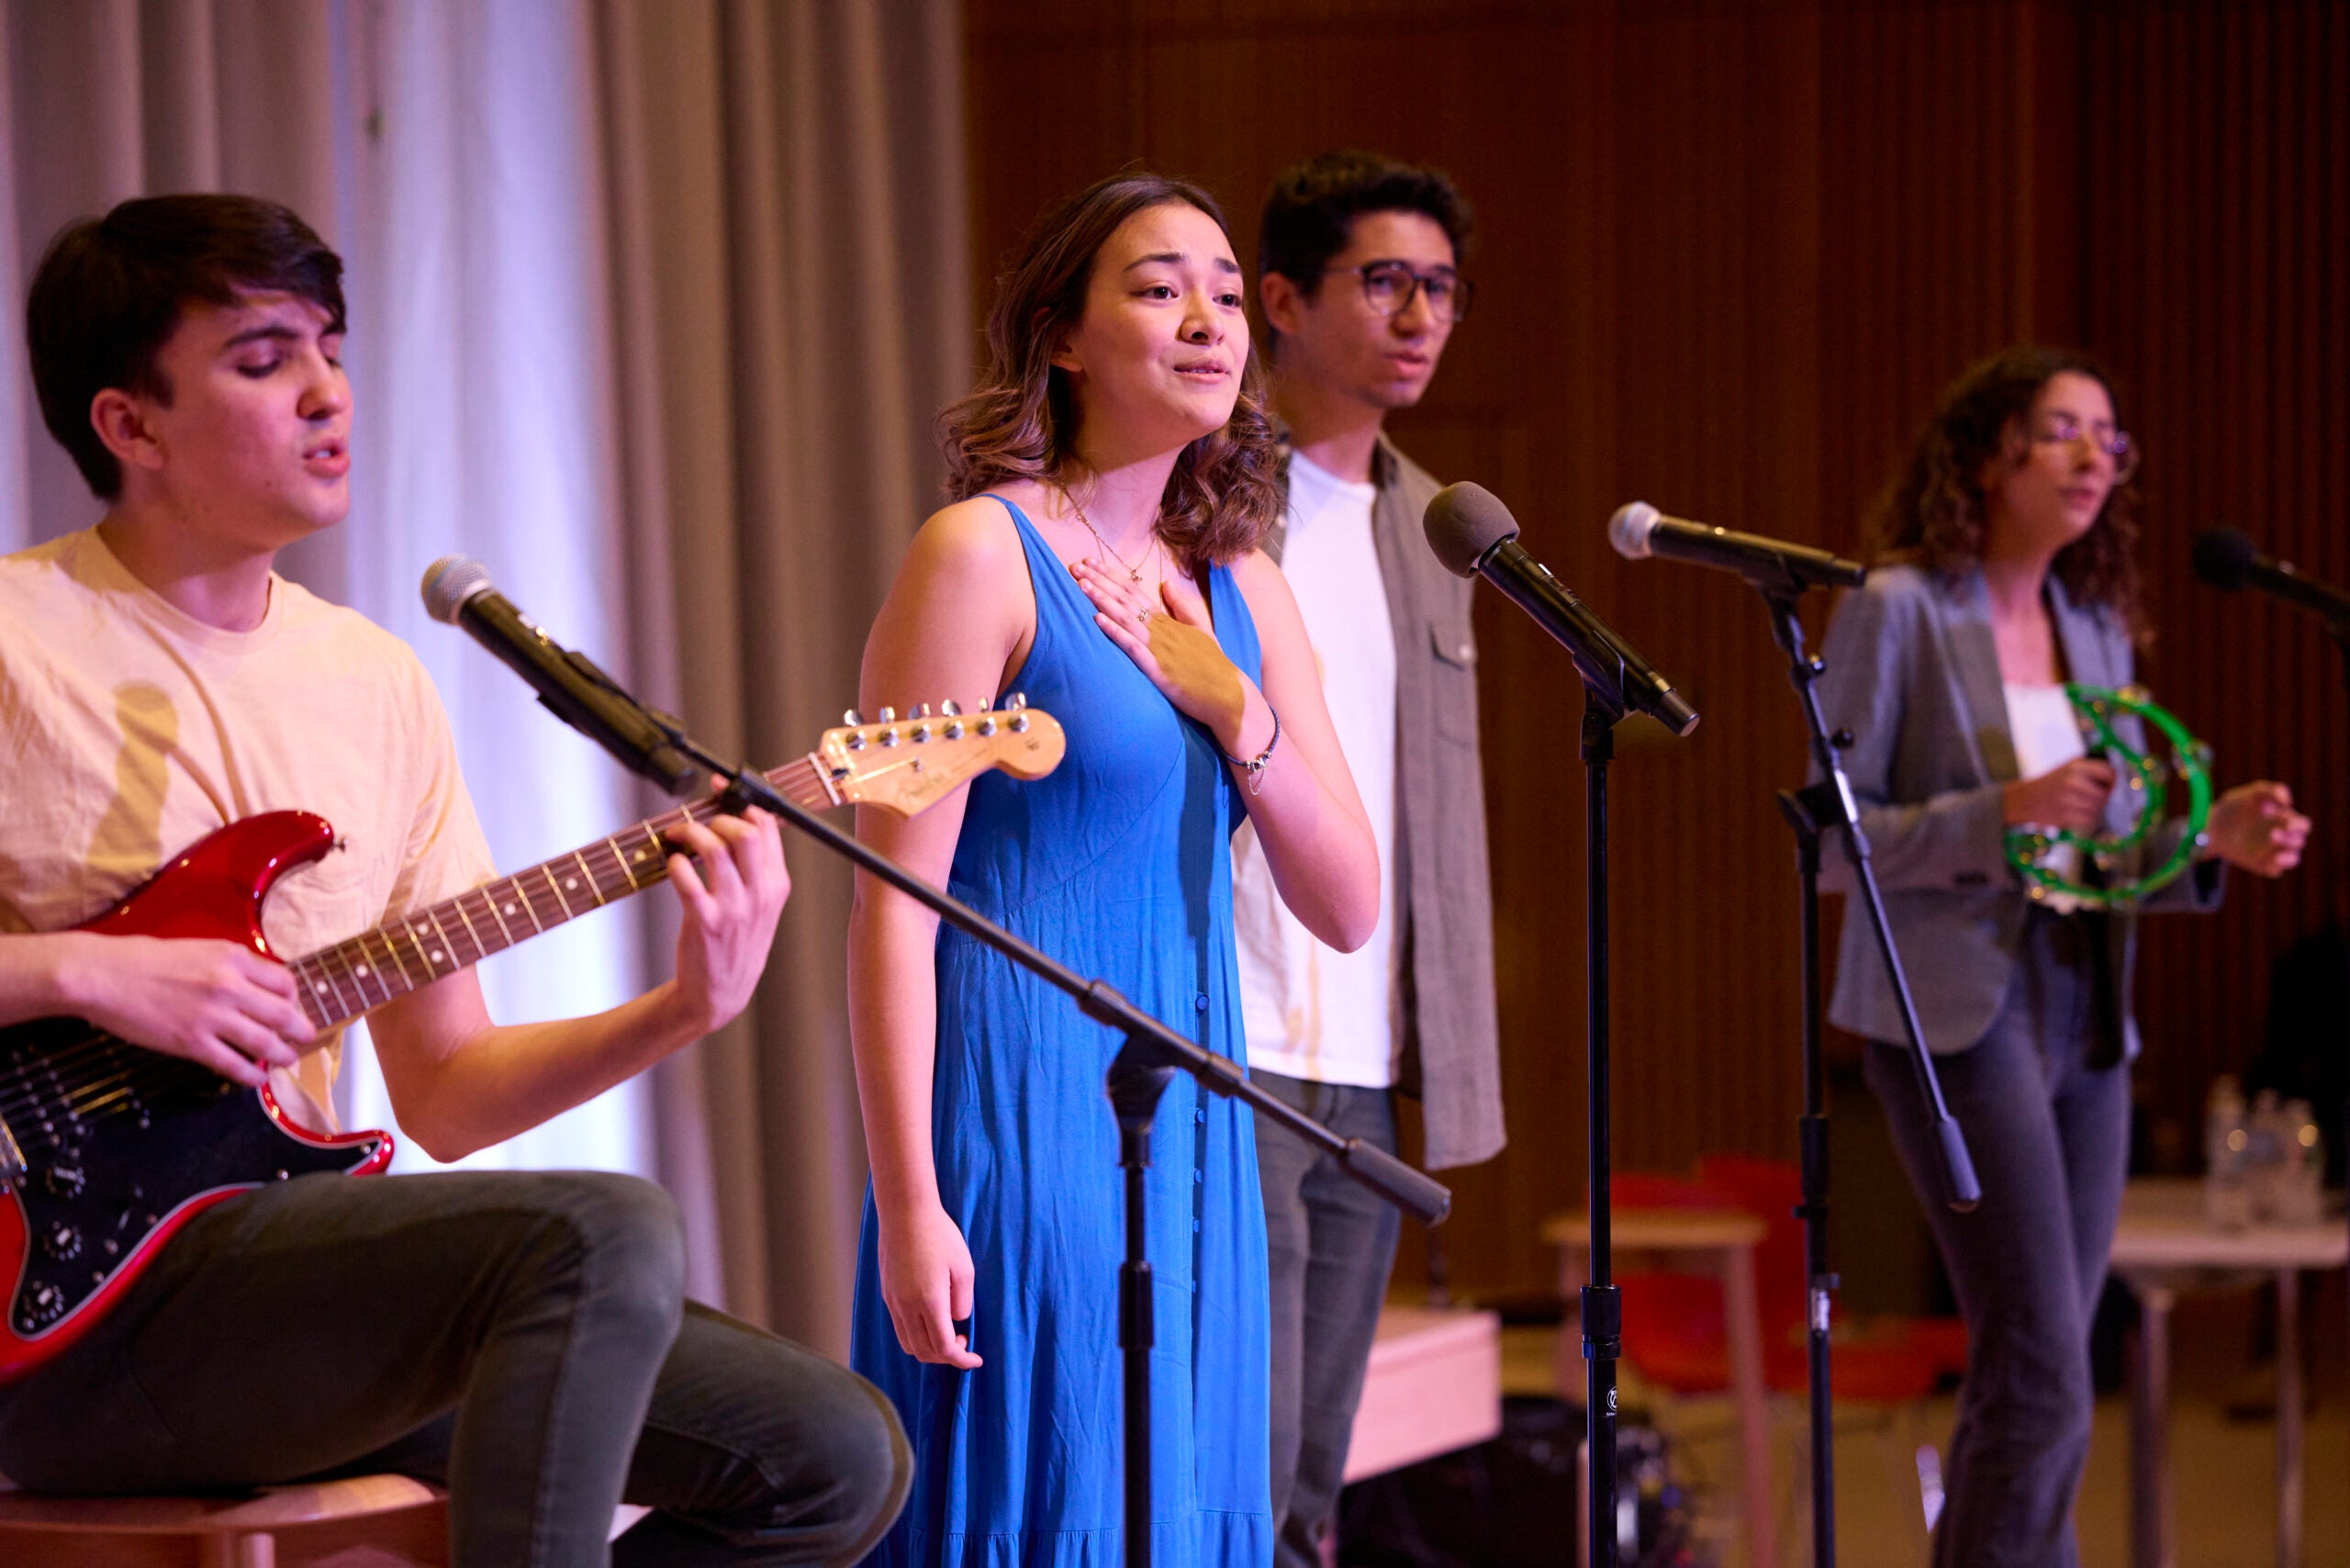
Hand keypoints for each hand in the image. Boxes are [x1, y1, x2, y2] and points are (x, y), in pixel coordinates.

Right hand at [56, 932, 314, 1086]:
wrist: (102, 976)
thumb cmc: (144, 959)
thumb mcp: (199, 948)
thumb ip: (231, 965)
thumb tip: (255, 985)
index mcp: (234, 958)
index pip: (284, 981)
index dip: (295, 998)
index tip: (294, 1007)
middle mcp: (230, 986)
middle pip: (284, 1013)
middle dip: (301, 1030)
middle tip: (307, 1038)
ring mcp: (213, 1016)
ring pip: (265, 1042)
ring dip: (283, 1054)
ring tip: (288, 1059)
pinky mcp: (192, 1043)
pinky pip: (234, 1064)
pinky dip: (251, 1074)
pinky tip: (256, 1077)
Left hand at [660, 794, 789, 1034]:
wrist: (720, 993)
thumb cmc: (738, 943)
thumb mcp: (763, 906)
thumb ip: (757, 868)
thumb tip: (739, 821)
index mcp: (777, 885)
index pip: (768, 827)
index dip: (742, 801)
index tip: (722, 791)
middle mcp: (760, 894)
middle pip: (745, 832)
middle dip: (717, 817)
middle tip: (700, 824)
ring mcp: (733, 909)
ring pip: (714, 848)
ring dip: (690, 833)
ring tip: (678, 838)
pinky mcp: (704, 921)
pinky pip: (686, 877)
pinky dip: (675, 863)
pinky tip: (672, 865)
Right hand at [878, 1199, 981, 1367]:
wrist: (905, 1213)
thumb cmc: (940, 1235)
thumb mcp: (964, 1268)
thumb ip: (963, 1302)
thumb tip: (957, 1322)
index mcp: (929, 1302)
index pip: (943, 1348)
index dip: (961, 1360)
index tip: (975, 1359)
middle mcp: (906, 1307)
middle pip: (924, 1352)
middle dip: (946, 1357)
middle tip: (963, 1343)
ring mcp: (893, 1302)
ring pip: (908, 1344)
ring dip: (929, 1349)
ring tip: (947, 1334)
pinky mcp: (887, 1294)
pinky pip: (900, 1328)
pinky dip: (916, 1335)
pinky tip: (930, 1320)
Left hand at [1074, 558, 1248, 749]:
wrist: (1228, 695)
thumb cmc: (1213, 665)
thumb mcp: (1201, 629)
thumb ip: (1182, 606)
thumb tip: (1167, 583)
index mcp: (1167, 621)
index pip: (1135, 591)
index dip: (1111, 576)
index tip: (1091, 562)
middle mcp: (1161, 629)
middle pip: (1125, 599)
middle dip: (1099, 581)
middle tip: (1075, 566)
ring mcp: (1159, 648)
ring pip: (1126, 618)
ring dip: (1102, 600)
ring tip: (1081, 585)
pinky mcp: (1158, 669)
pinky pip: (1133, 647)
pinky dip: (1115, 632)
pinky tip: (1097, 620)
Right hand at [2003, 757, 2117, 832]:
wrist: (2024, 800)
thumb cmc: (2050, 784)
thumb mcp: (2068, 768)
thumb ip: (2091, 770)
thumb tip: (2118, 778)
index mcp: (2076, 766)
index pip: (2109, 772)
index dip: (2113, 781)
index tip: (2109, 786)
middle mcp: (2073, 781)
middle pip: (2104, 793)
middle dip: (2103, 799)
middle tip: (2093, 799)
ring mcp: (2068, 799)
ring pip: (2098, 808)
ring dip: (2095, 810)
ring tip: (2084, 807)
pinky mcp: (2065, 815)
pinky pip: (2089, 819)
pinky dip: (2087, 819)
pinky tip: (2078, 814)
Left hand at [2204, 780, 2309, 876]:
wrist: (2211, 826)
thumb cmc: (2234, 807)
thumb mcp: (2249, 794)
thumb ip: (2270, 791)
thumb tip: (2288, 802)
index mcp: (2284, 820)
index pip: (2303, 825)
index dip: (2298, 825)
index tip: (2284, 822)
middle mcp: (2283, 837)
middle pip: (2299, 841)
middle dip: (2290, 839)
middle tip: (2272, 834)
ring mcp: (2273, 852)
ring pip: (2293, 859)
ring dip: (2288, 856)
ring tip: (2273, 848)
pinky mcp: (2262, 864)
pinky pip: (2276, 871)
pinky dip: (2276, 867)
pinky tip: (2269, 860)